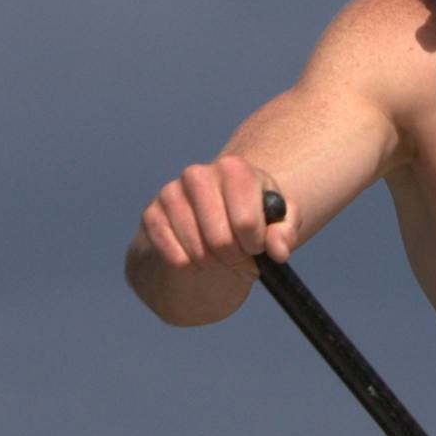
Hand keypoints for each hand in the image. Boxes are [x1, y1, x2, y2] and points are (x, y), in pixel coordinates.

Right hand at [138, 154, 294, 278]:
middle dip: (234, 258)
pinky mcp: (151, 215)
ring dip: (213, 265)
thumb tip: (277, 250)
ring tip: (220, 258)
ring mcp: (171, 193)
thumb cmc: (249, 219)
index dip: (256, 244)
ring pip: (197, 251)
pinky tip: (196, 257)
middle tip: (239, 258)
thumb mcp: (276, 223)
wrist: (207, 221)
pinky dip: (190, 267)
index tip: (257, 247)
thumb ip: (284, 234)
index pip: (246, 221)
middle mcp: (198, 175)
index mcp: (233, 169)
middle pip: (221, 240)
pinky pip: (175, 257)